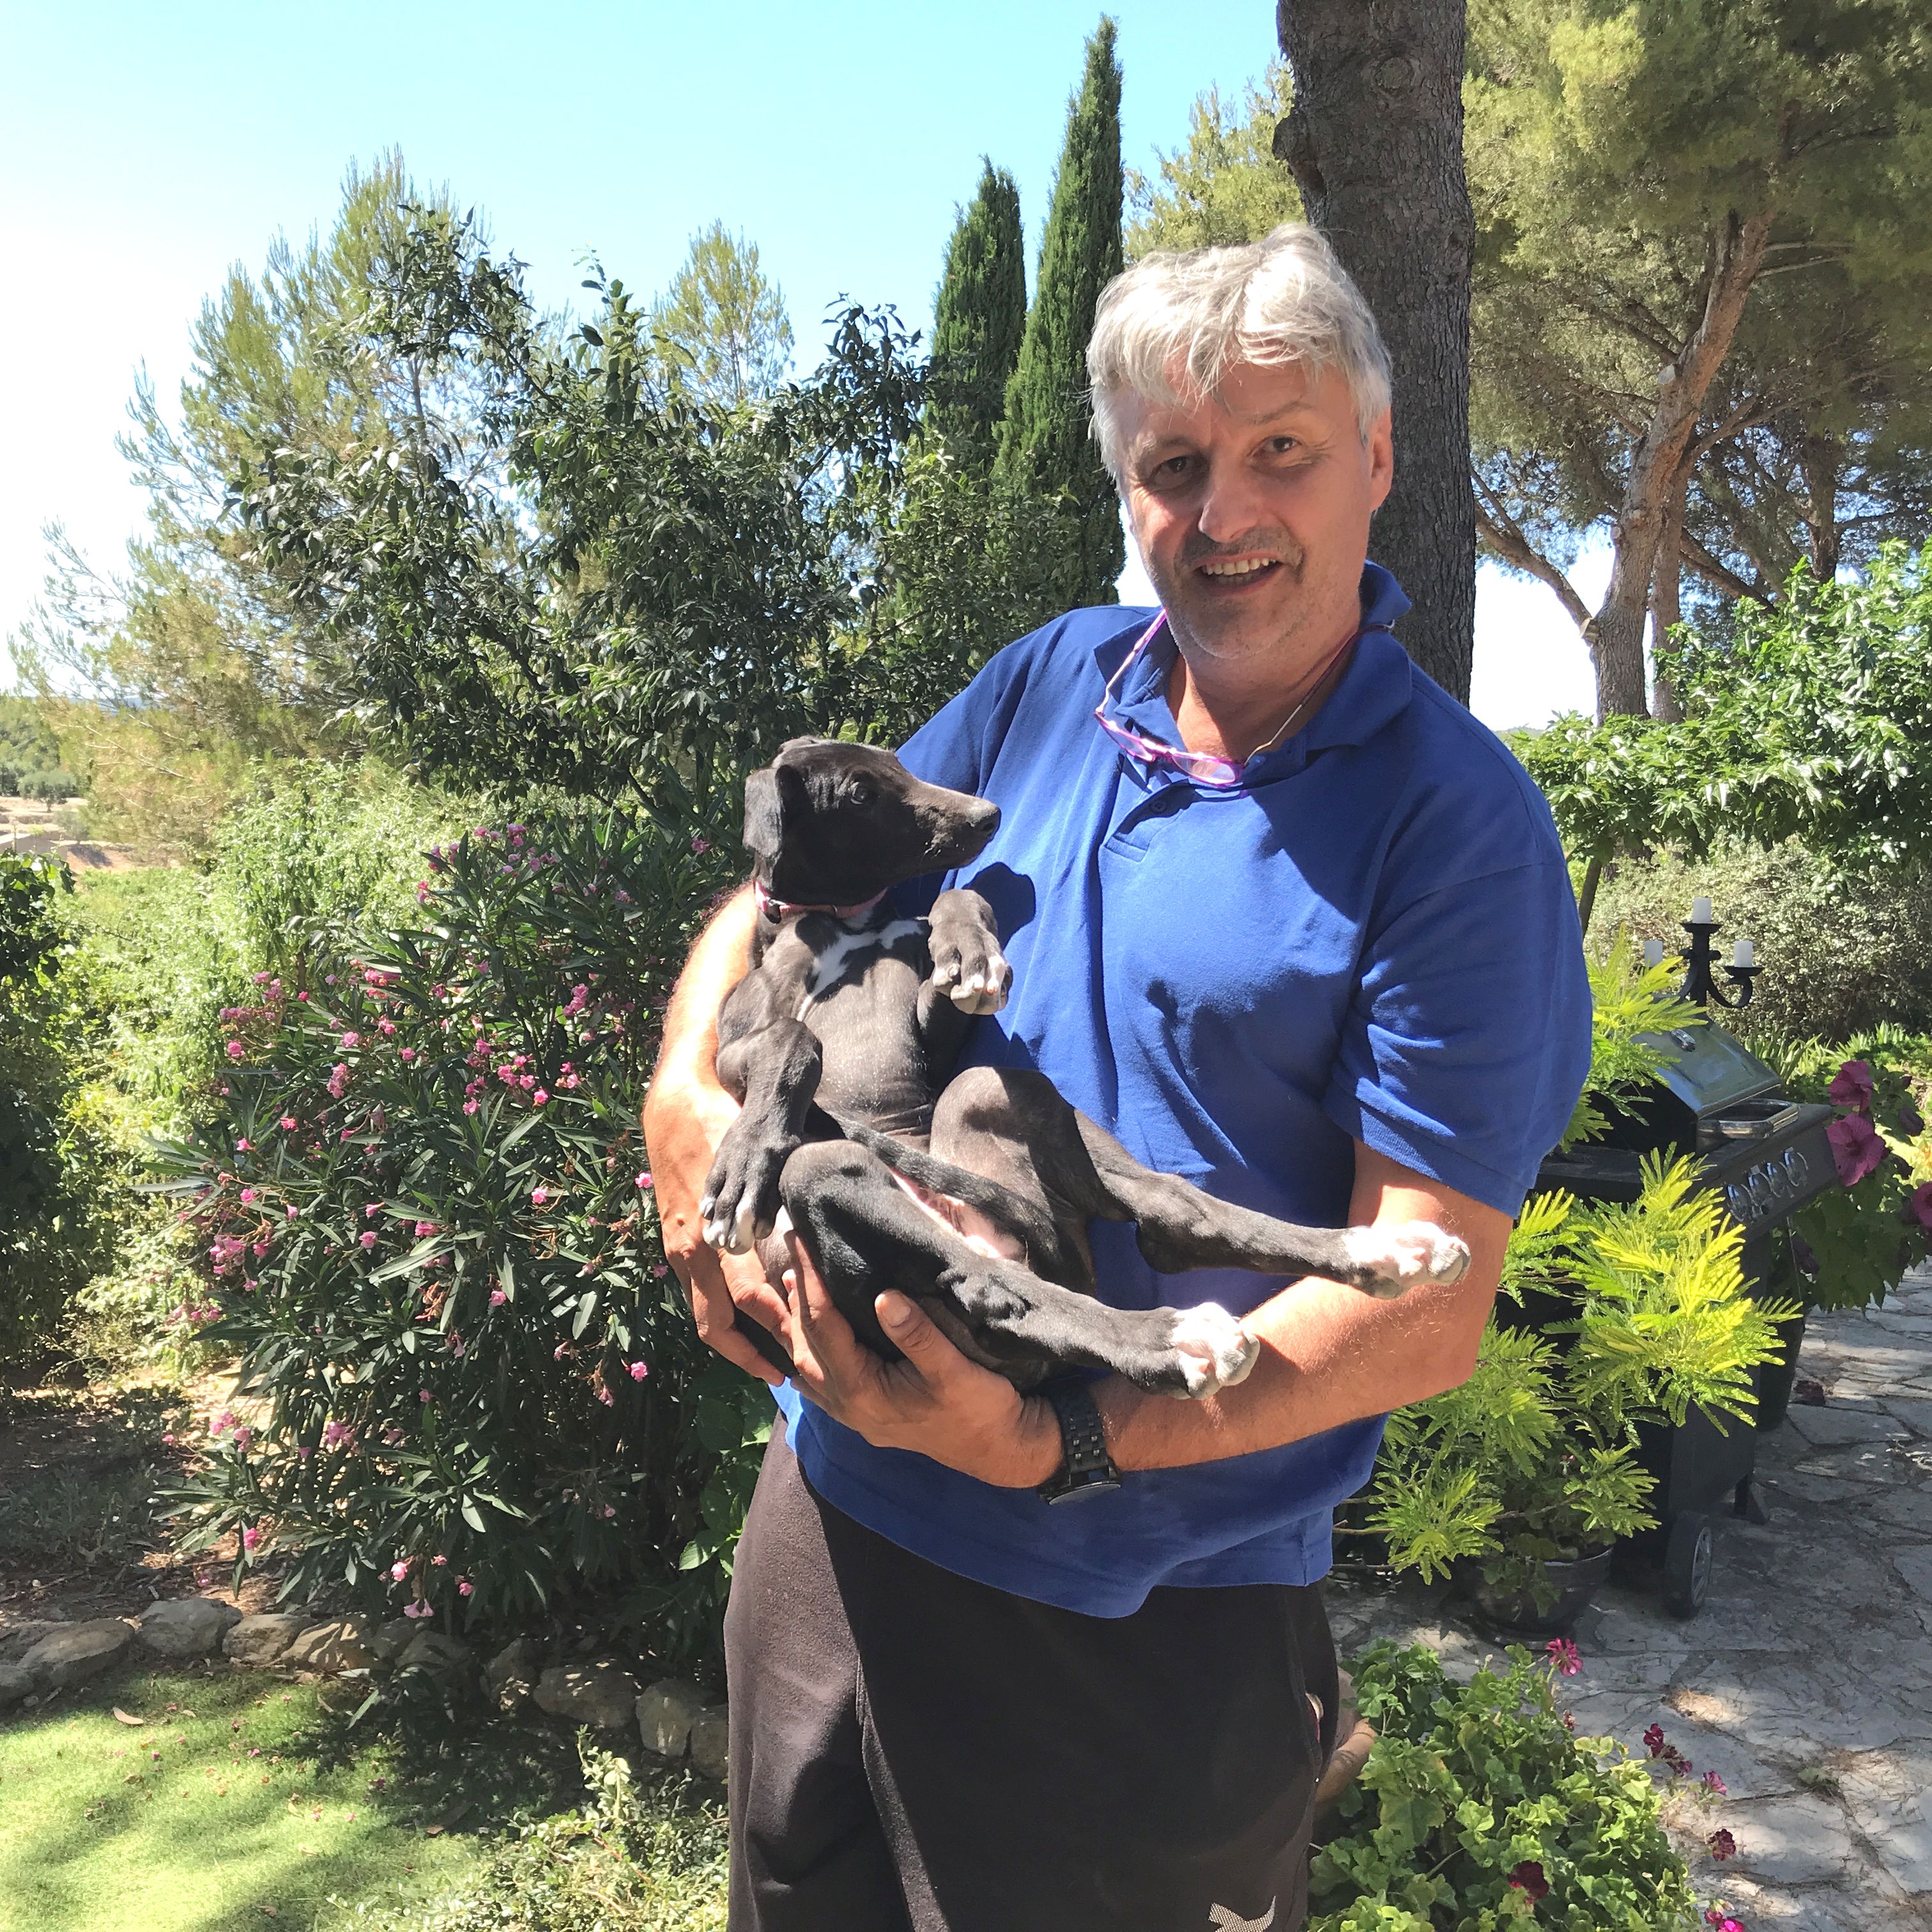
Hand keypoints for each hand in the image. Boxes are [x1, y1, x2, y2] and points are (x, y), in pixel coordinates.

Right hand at [646, 1079, 789, 1384]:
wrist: (677, 1106)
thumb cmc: (728, 1129)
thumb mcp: (761, 1165)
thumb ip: (780, 1206)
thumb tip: (818, 1242)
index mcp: (717, 1234)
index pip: (749, 1296)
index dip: (778, 1325)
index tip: (809, 1349)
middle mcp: (695, 1252)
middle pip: (721, 1323)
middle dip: (755, 1354)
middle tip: (791, 1375)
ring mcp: (681, 1253)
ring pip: (705, 1318)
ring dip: (736, 1347)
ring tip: (772, 1365)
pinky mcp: (677, 1248)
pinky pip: (698, 1298)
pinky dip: (721, 1320)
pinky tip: (748, 1330)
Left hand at [779, 1236, 1060, 1488]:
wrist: (998, 1449)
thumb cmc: (979, 1408)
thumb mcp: (954, 1370)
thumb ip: (917, 1334)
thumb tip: (882, 1295)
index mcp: (862, 1390)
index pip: (823, 1324)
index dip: (809, 1279)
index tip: (800, 1238)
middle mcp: (845, 1404)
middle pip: (804, 1341)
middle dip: (794, 1295)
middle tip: (789, 1249)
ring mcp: (851, 1412)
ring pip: (804, 1361)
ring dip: (796, 1322)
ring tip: (790, 1281)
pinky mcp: (862, 1412)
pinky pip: (818, 1377)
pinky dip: (807, 1347)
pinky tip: (806, 1332)